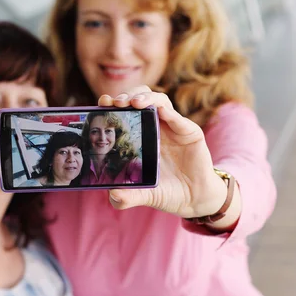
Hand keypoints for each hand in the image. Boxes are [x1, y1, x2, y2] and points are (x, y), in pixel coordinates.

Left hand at [99, 86, 227, 218]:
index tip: (101, 104)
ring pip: (159, 100)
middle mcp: (157, 127)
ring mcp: (174, 128)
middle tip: (115, 102)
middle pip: (141, 98)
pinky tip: (158, 110)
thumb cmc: (168, 193)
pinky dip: (167, 111)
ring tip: (133, 102)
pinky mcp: (190, 132)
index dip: (114, 105)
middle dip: (126, 95)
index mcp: (141, 137)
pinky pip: (177, 117)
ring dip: (145, 97)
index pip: (126, 112)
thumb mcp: (144, 196)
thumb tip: (113, 196)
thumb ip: (127, 197)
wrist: (194, 200)